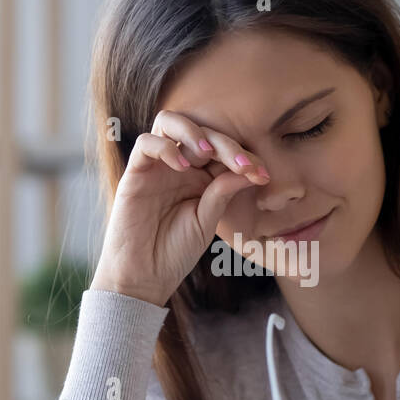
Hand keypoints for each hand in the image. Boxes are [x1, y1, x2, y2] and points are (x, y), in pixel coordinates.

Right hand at [91, 109, 270, 306]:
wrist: (144, 277)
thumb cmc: (175, 252)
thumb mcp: (207, 221)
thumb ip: (222, 193)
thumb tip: (247, 169)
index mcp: (200, 176)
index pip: (223, 151)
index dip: (244, 157)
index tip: (263, 176)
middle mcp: (179, 165)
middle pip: (202, 133)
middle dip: (227, 145)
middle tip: (244, 165)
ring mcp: (156, 167)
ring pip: (170, 123)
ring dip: (194, 133)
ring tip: (209, 154)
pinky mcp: (135, 173)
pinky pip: (146, 144)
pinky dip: (166, 148)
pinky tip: (184, 168)